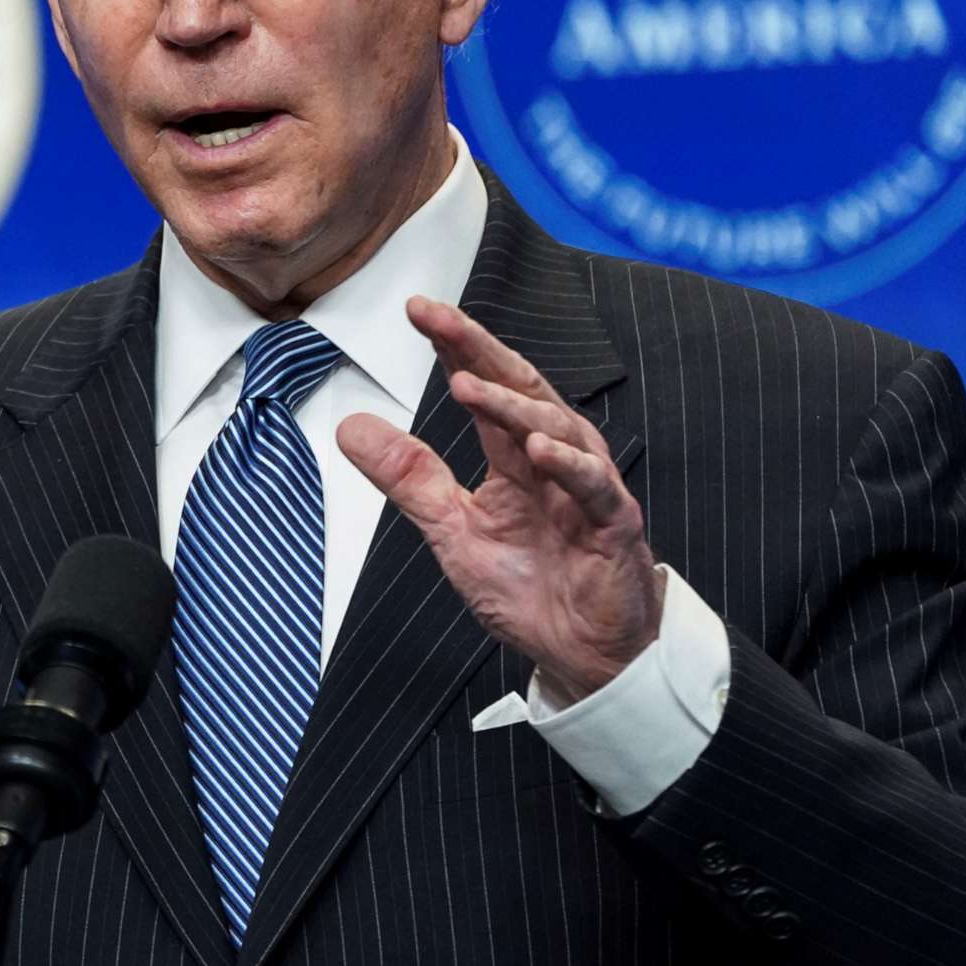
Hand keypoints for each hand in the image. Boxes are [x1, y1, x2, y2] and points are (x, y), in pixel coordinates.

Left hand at [335, 296, 659, 701]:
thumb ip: (408, 477)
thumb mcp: (452, 529)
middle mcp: (556, 458)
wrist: (579, 653)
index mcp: (516, 456)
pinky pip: (594, 486)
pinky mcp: (613, 525)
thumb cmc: (528, 588)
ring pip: (555, 428)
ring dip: (511, 407)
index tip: (418, 312)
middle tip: (438, 318)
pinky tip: (537, 450)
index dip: (455, 348)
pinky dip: (567, 465)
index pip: (484, 387)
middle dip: (478, 350)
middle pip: (521, 389)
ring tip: (467, 386)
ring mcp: (587, 488)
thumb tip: (351, 427)